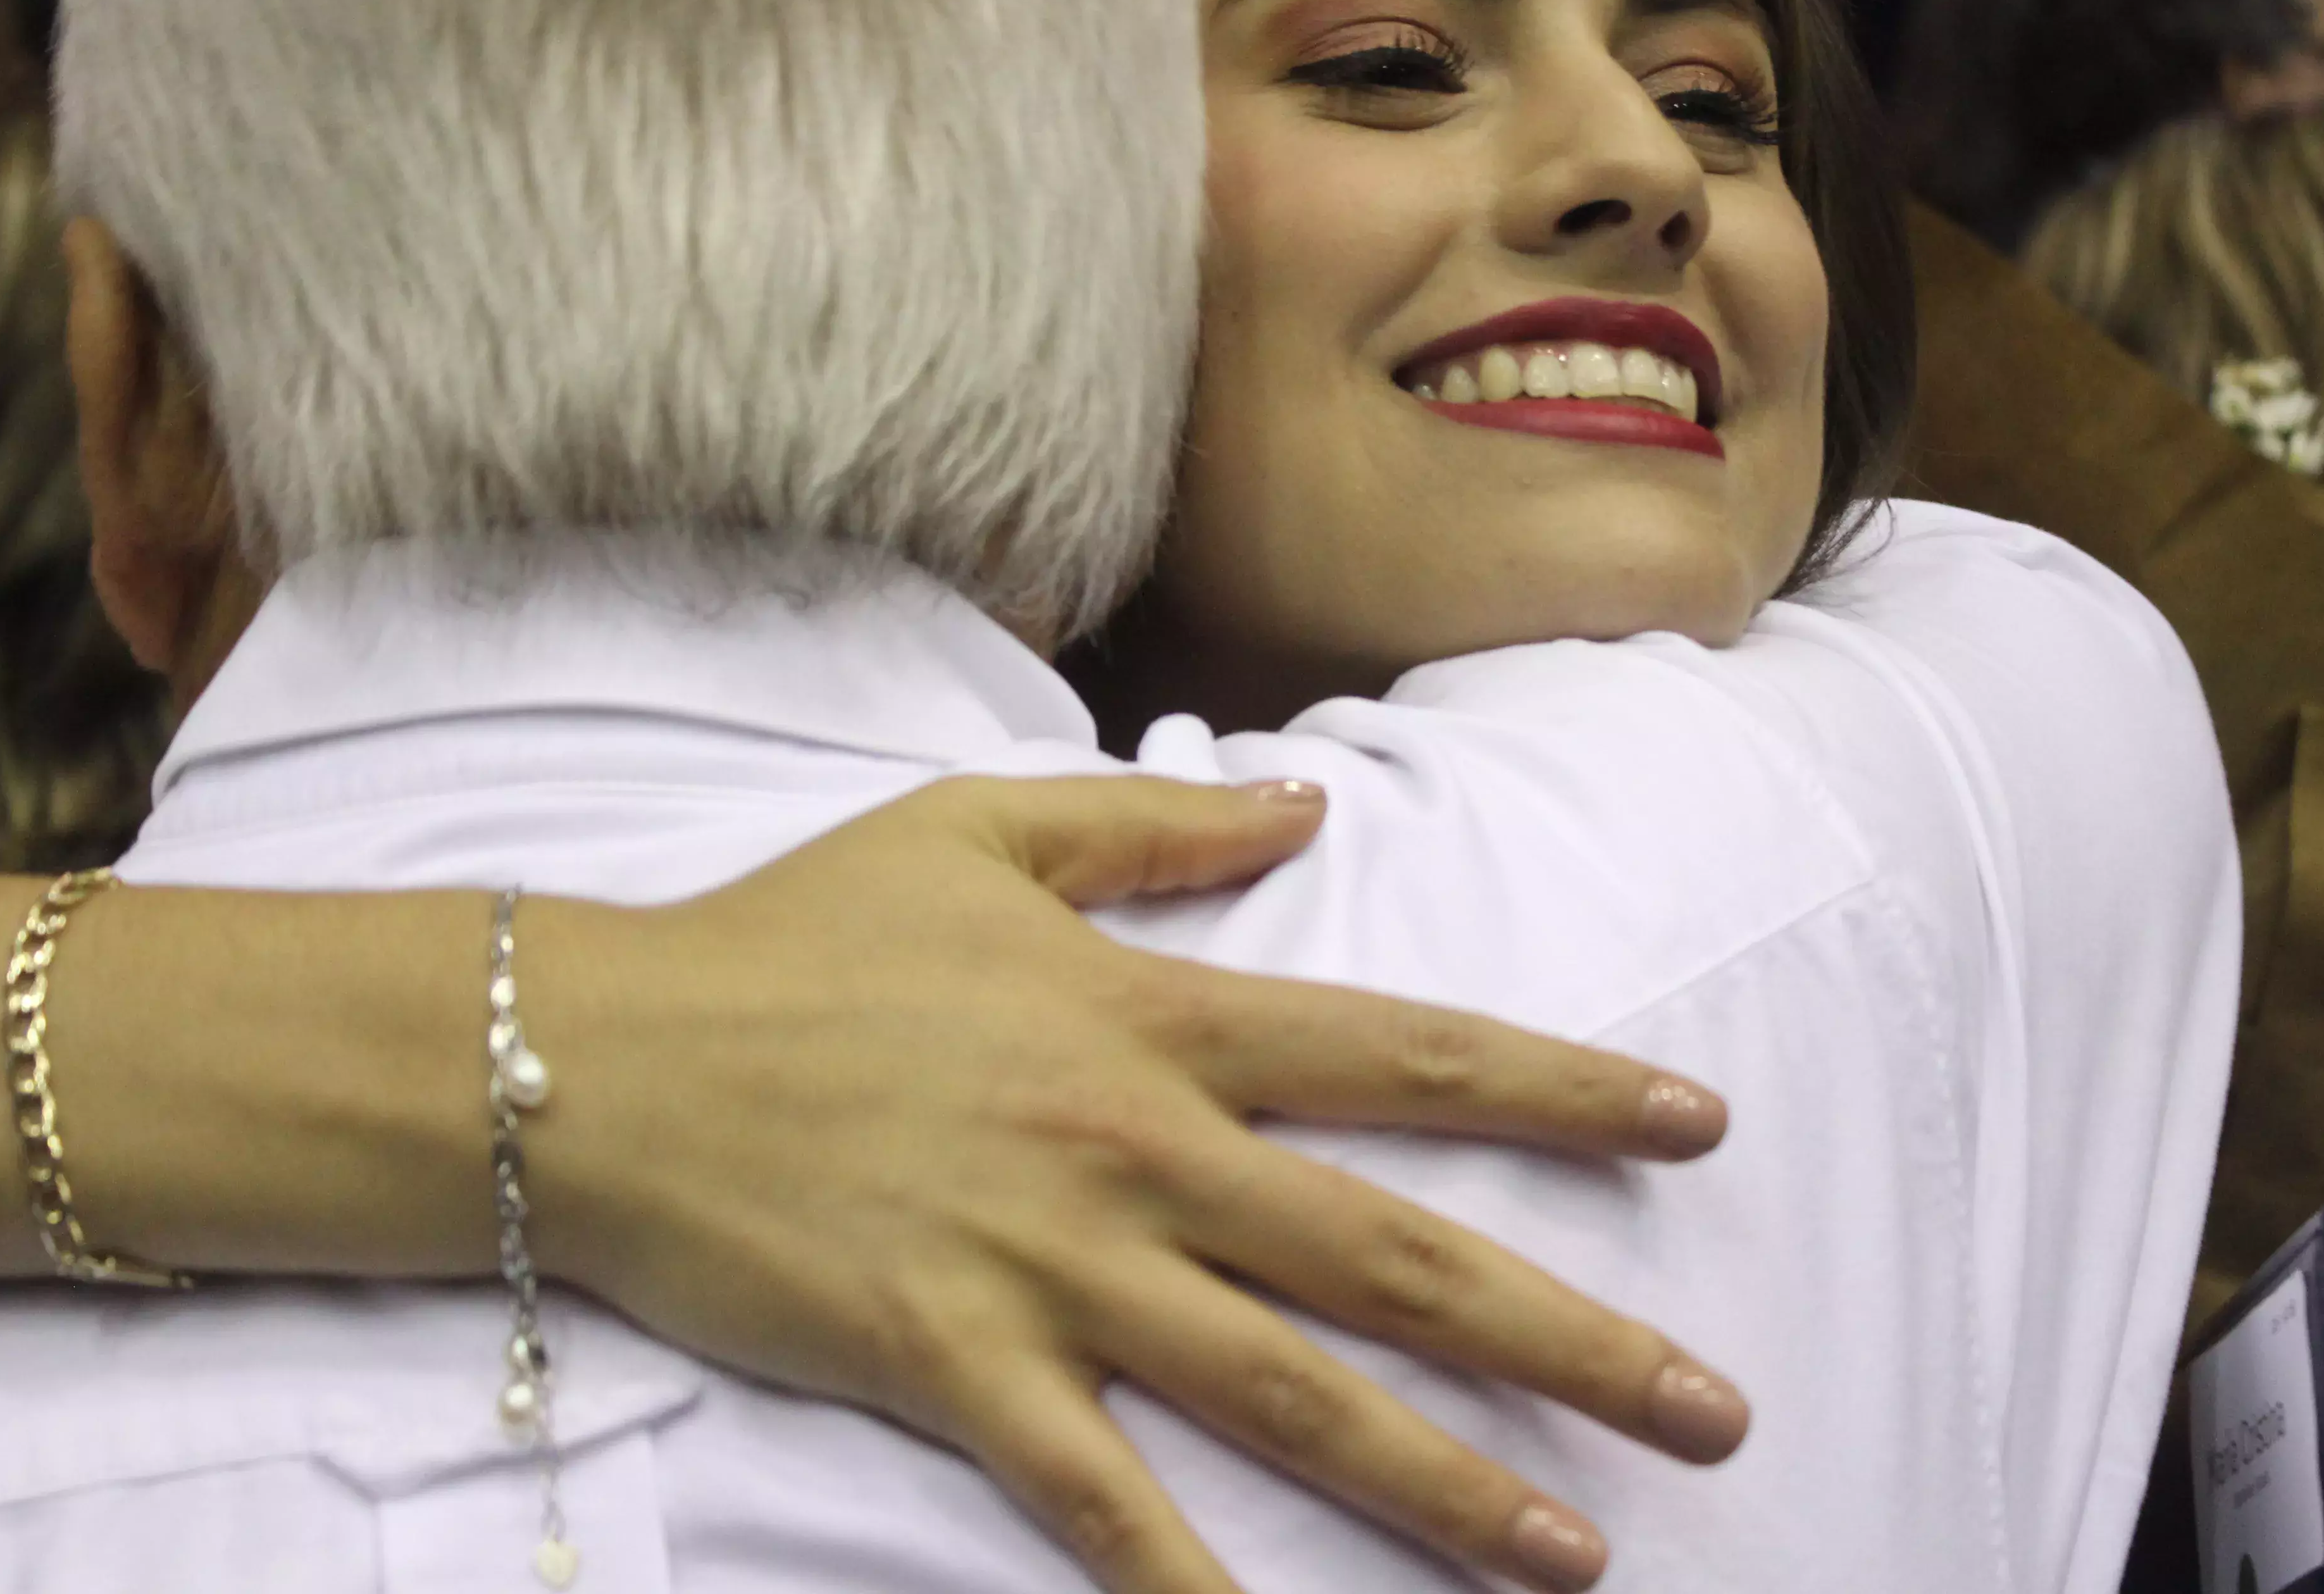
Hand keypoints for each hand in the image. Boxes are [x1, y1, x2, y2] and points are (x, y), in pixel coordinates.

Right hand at [524, 774, 1739, 1593]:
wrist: (609, 1059)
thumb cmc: (792, 939)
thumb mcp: (974, 834)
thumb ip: (1153, 828)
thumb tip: (1302, 808)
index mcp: (1150, 1018)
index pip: (1400, 1053)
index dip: (1562, 1089)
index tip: (1698, 1123)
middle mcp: (1132, 1152)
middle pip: (1387, 1252)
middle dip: (1568, 1336)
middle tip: (1714, 1410)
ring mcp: (1048, 1270)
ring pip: (1286, 1391)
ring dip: (1444, 1481)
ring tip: (1579, 1552)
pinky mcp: (953, 1367)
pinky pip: (1101, 1501)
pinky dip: (1193, 1590)